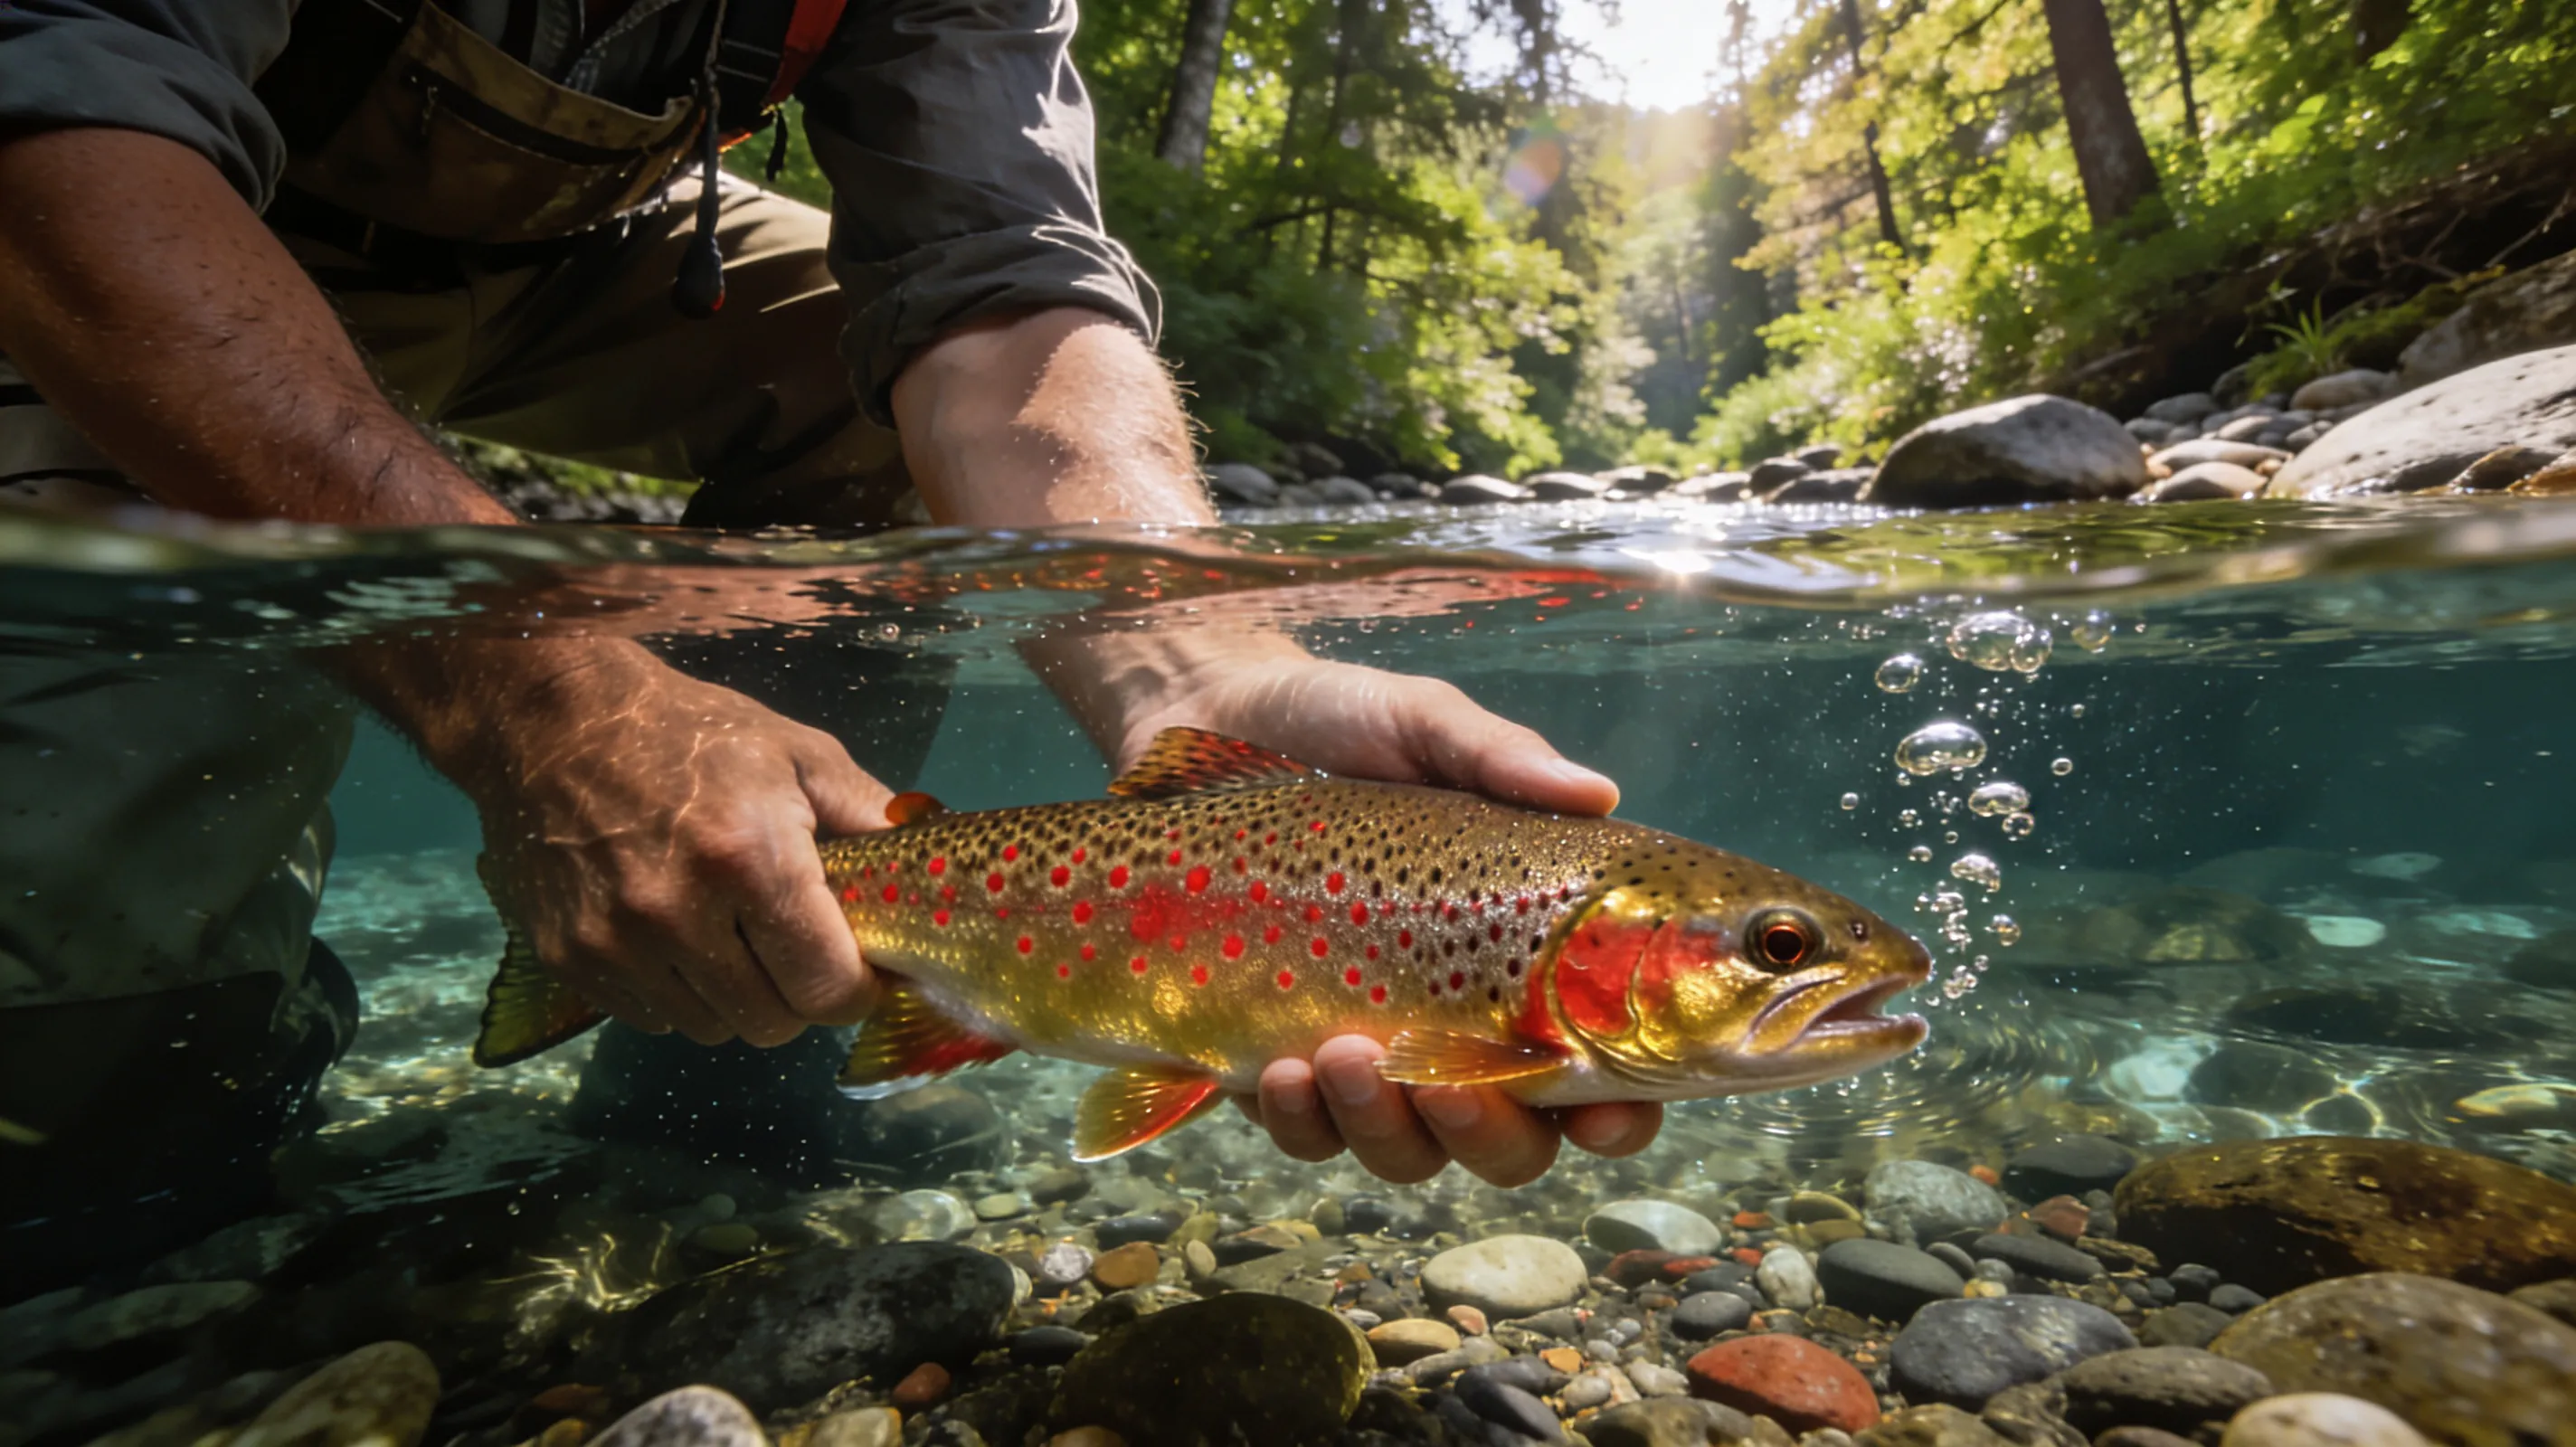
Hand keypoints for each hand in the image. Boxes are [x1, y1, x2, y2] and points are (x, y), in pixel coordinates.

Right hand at [398, 639, 891, 1045]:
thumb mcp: (800, 755)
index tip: (860, 967)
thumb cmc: (692, 733)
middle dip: (798, 996)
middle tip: (796, 949)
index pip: (826, 989)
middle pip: (771, 1023)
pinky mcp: (569, 960)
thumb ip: (872, 817)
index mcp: (749, 859)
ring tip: (732, 935)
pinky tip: (677, 936)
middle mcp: (678, 915)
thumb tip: (932, 871)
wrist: (552, 720)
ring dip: (735, 998)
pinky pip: (650, 1018)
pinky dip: (677, 993)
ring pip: (711, 1029)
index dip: (856, 990)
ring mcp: (615, 944)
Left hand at [1044, 632, 1644, 1179]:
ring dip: (1384, 1129)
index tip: (1604, 1108)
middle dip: (1487, 1133)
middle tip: (1448, 1087)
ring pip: (1407, 1151)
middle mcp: (1459, 1021)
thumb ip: (1498, 757)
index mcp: (1523, 951)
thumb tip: (1594, 792)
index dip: (1619, 1109)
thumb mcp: (1421, 723)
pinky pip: (1305, 1132)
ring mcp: (1370, 1050)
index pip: (1600, 1065)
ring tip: (1342, 1056)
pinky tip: (1280, 1069)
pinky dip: (1299, 1120)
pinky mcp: (1278, 1057)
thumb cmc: (1336, 720)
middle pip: (1512, 1140)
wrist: (1207, 715)